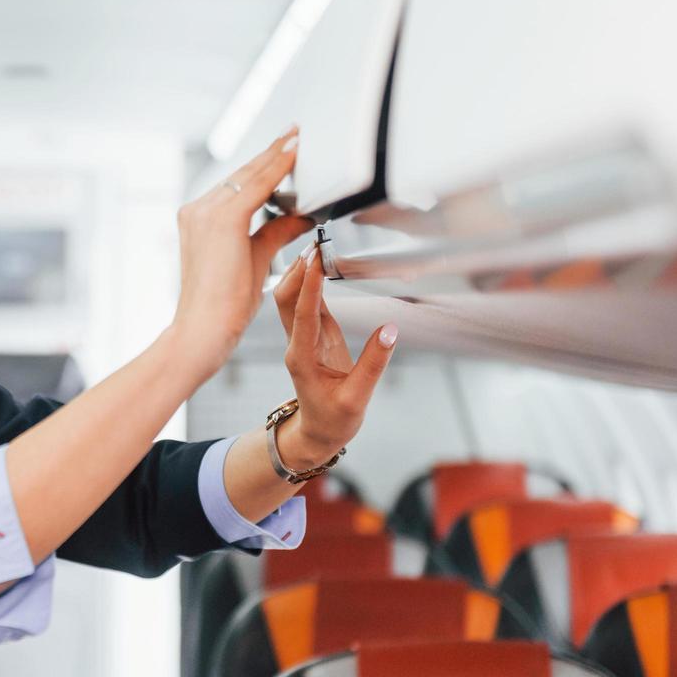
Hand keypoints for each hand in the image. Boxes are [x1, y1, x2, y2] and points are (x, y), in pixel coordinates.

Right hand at [171, 127, 313, 376]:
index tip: (284, 147)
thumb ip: (275, 232)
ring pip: (250, 175)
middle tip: (295, 133)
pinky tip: (294, 154)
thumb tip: (300, 216)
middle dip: (272, 153)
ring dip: (277, 156)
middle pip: (243, 174)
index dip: (263, 165)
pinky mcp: (222, 219)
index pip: (237, 184)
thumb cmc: (222, 306)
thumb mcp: (255, 258)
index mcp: (199, 219)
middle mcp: (198, 210)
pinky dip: (278, 168)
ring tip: (298, 138)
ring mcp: (205, 212)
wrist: (203, 330)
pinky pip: (257, 186)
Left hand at [271, 241, 397, 467]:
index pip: (302, 315)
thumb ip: (374, 363)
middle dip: (297, 270)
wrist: (318, 432)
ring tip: (318, 247)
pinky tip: (321, 266)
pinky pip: (308, 304)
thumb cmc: (333, 420)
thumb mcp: (357, 397)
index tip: (315, 261)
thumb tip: (390, 331)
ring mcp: (303, 338)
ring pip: (291, 298)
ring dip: (301, 273)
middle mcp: (297, 344)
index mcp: (302, 358)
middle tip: (316, 244)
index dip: (309, 286)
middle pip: (286, 299)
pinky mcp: (314, 336)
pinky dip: (312, 284)